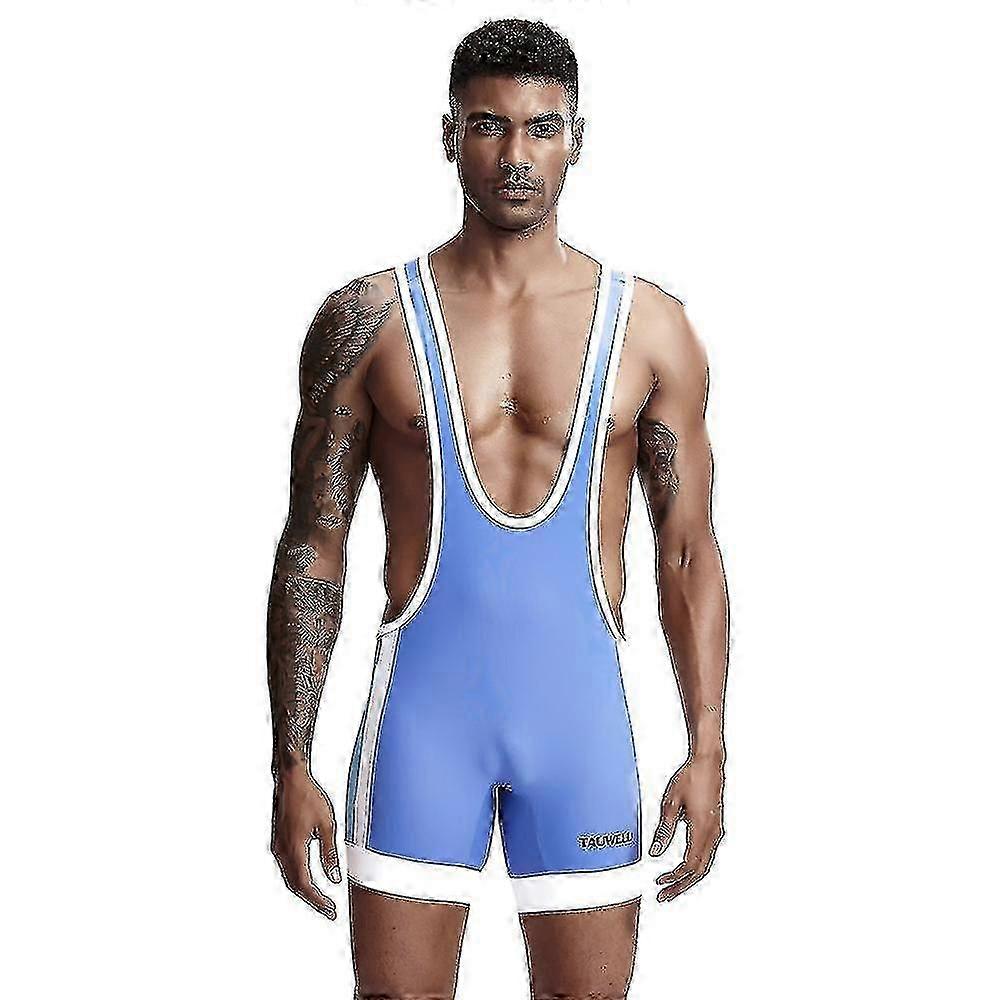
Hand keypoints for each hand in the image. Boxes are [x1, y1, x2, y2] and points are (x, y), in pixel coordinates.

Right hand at [271, 766, 340, 918]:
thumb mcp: (327, 825)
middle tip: (328, 909)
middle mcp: (281, 851)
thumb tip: (334, 879)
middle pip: (295, 885)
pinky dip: (297, 877)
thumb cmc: (309, 797)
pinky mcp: (278, 840)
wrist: (290, 779)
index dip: (318, 901)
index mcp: (294, 849)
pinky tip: (307, 877)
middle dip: (312, 899)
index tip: (331, 910)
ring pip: (289, 877)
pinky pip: (286, 866)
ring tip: (321, 898)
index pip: (304, 885)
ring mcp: (277, 846)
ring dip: (304, 889)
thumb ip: (330, 854)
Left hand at [648, 753, 724, 900]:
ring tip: (671, 886)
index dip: (675, 878)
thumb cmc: (690, 778)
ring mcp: (716, 830)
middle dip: (681, 885)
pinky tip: (684, 868)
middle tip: (665, 895)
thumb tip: (655, 852)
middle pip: (699, 871)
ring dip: (688, 877)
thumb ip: (664, 830)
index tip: (660, 883)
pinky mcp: (715, 826)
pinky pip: (707, 853)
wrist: (708, 763)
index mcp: (702, 829)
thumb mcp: (671, 803)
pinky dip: (695, 866)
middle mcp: (713, 833)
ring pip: (704, 864)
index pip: (689, 865)